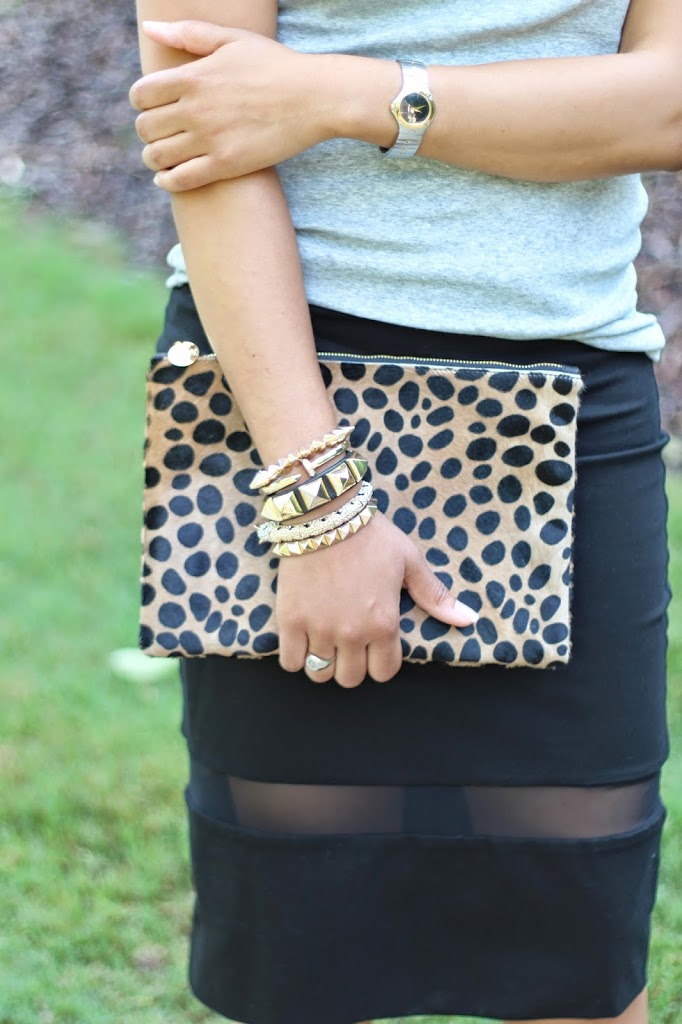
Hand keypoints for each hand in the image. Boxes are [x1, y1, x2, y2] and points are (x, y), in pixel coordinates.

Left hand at [129, 20, 330, 191]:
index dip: (141, 103)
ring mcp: (210, 139)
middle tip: (160, 135)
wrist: (315, 98)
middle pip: (146, 128)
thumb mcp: (232, 40)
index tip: (152, 108)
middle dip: (147, 132)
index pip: (141, 95)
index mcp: (193, 76)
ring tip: (162, 158)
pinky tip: (168, 178)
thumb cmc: (275, 65)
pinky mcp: (226, 165)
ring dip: (154, 158)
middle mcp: (196, 108)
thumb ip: (189, 34)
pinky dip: (167, 181)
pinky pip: (180, 180)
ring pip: (157, 156)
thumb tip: (150, 29)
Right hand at [275, 511, 478, 688]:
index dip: (380, 662)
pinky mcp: (290, 620)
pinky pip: (290, 661)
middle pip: (350, 679)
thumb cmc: (371, 536)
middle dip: (351, 666)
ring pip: (320, 674)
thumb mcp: (409, 562)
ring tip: (323, 643)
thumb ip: (435, 596)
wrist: (324, 513)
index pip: (384, 672)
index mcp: (384, 623)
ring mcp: (319, 628)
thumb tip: (468, 620)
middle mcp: (352, 633)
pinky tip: (302, 640)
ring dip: (323, 664)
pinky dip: (296, 657)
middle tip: (347, 644)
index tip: (373, 647)